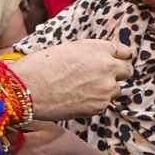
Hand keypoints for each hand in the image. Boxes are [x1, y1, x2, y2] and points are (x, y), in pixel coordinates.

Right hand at [12, 39, 132, 120]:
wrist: (26, 90)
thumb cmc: (40, 66)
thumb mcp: (67, 49)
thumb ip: (89, 53)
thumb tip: (99, 59)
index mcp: (98, 47)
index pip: (125, 51)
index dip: (118, 56)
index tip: (113, 61)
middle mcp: (107, 66)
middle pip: (127, 70)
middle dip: (117, 73)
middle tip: (101, 76)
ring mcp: (105, 88)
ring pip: (116, 89)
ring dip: (105, 89)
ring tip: (81, 89)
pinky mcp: (99, 106)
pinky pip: (103, 103)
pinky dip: (94, 102)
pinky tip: (75, 98)